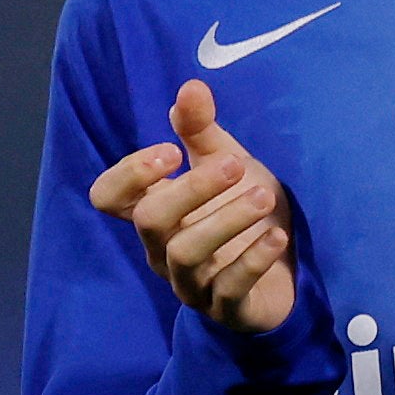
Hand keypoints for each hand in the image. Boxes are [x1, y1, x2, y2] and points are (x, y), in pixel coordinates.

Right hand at [86, 80, 300, 334]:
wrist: (286, 265)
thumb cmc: (242, 209)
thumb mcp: (225, 162)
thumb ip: (201, 130)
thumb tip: (191, 85)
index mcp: (152, 211)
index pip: (108, 197)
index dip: (128, 175)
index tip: (169, 151)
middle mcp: (161, 248)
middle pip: (150, 220)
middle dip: (191, 189)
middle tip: (235, 165)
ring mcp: (190, 282)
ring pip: (186, 254)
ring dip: (226, 222)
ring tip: (265, 198)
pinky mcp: (225, 308)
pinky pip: (228, 288)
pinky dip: (251, 260)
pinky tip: (277, 238)